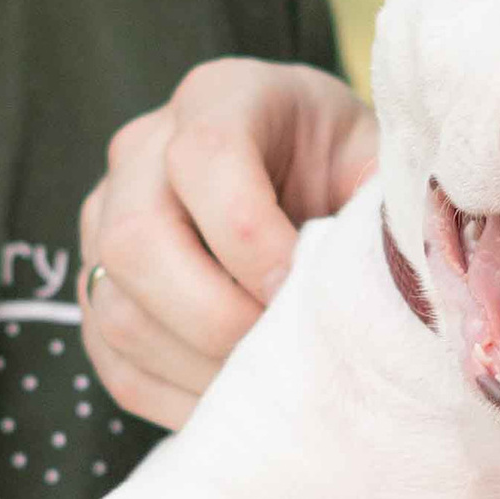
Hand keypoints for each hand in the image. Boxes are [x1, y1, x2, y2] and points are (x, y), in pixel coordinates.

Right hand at [79, 56, 376, 426]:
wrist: (308, 179)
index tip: (302, 286)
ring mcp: (103, 219)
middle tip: (285, 350)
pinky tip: (237, 399)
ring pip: (116, 309)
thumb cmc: (346, 169)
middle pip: (137, 240)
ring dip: (198, 365)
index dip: (253, 238)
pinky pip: (112, 359)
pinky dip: (174, 396)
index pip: (205, 157)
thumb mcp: (375, 160)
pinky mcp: (97, 287)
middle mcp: (141, 150)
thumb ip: (381, 203)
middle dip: (218, 315)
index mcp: (219, 98)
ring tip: (269, 383)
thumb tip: (402, 278)